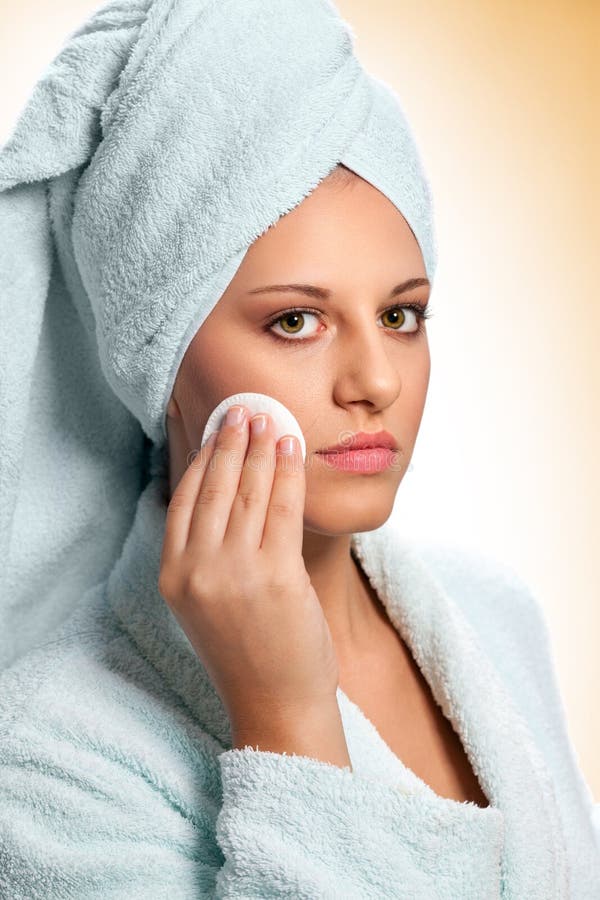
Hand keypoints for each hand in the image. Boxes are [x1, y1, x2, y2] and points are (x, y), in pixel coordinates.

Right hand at [158, 406, 340, 734]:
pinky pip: (281, 507)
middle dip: (230, 441)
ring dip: (260, 448)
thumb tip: (227, 492)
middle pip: (214, 487)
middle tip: (242, 410)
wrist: (277, 705)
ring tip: (269, 419)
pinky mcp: (275, 576)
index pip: (184, 498)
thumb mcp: (208, 601)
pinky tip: (292, 447)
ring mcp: (234, 573)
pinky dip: (287, 471)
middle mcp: (196, 570)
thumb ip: (208, 552)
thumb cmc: (248, 651)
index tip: (214, 429)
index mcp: (173, 576)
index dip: (200, 456)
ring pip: (247, 491)